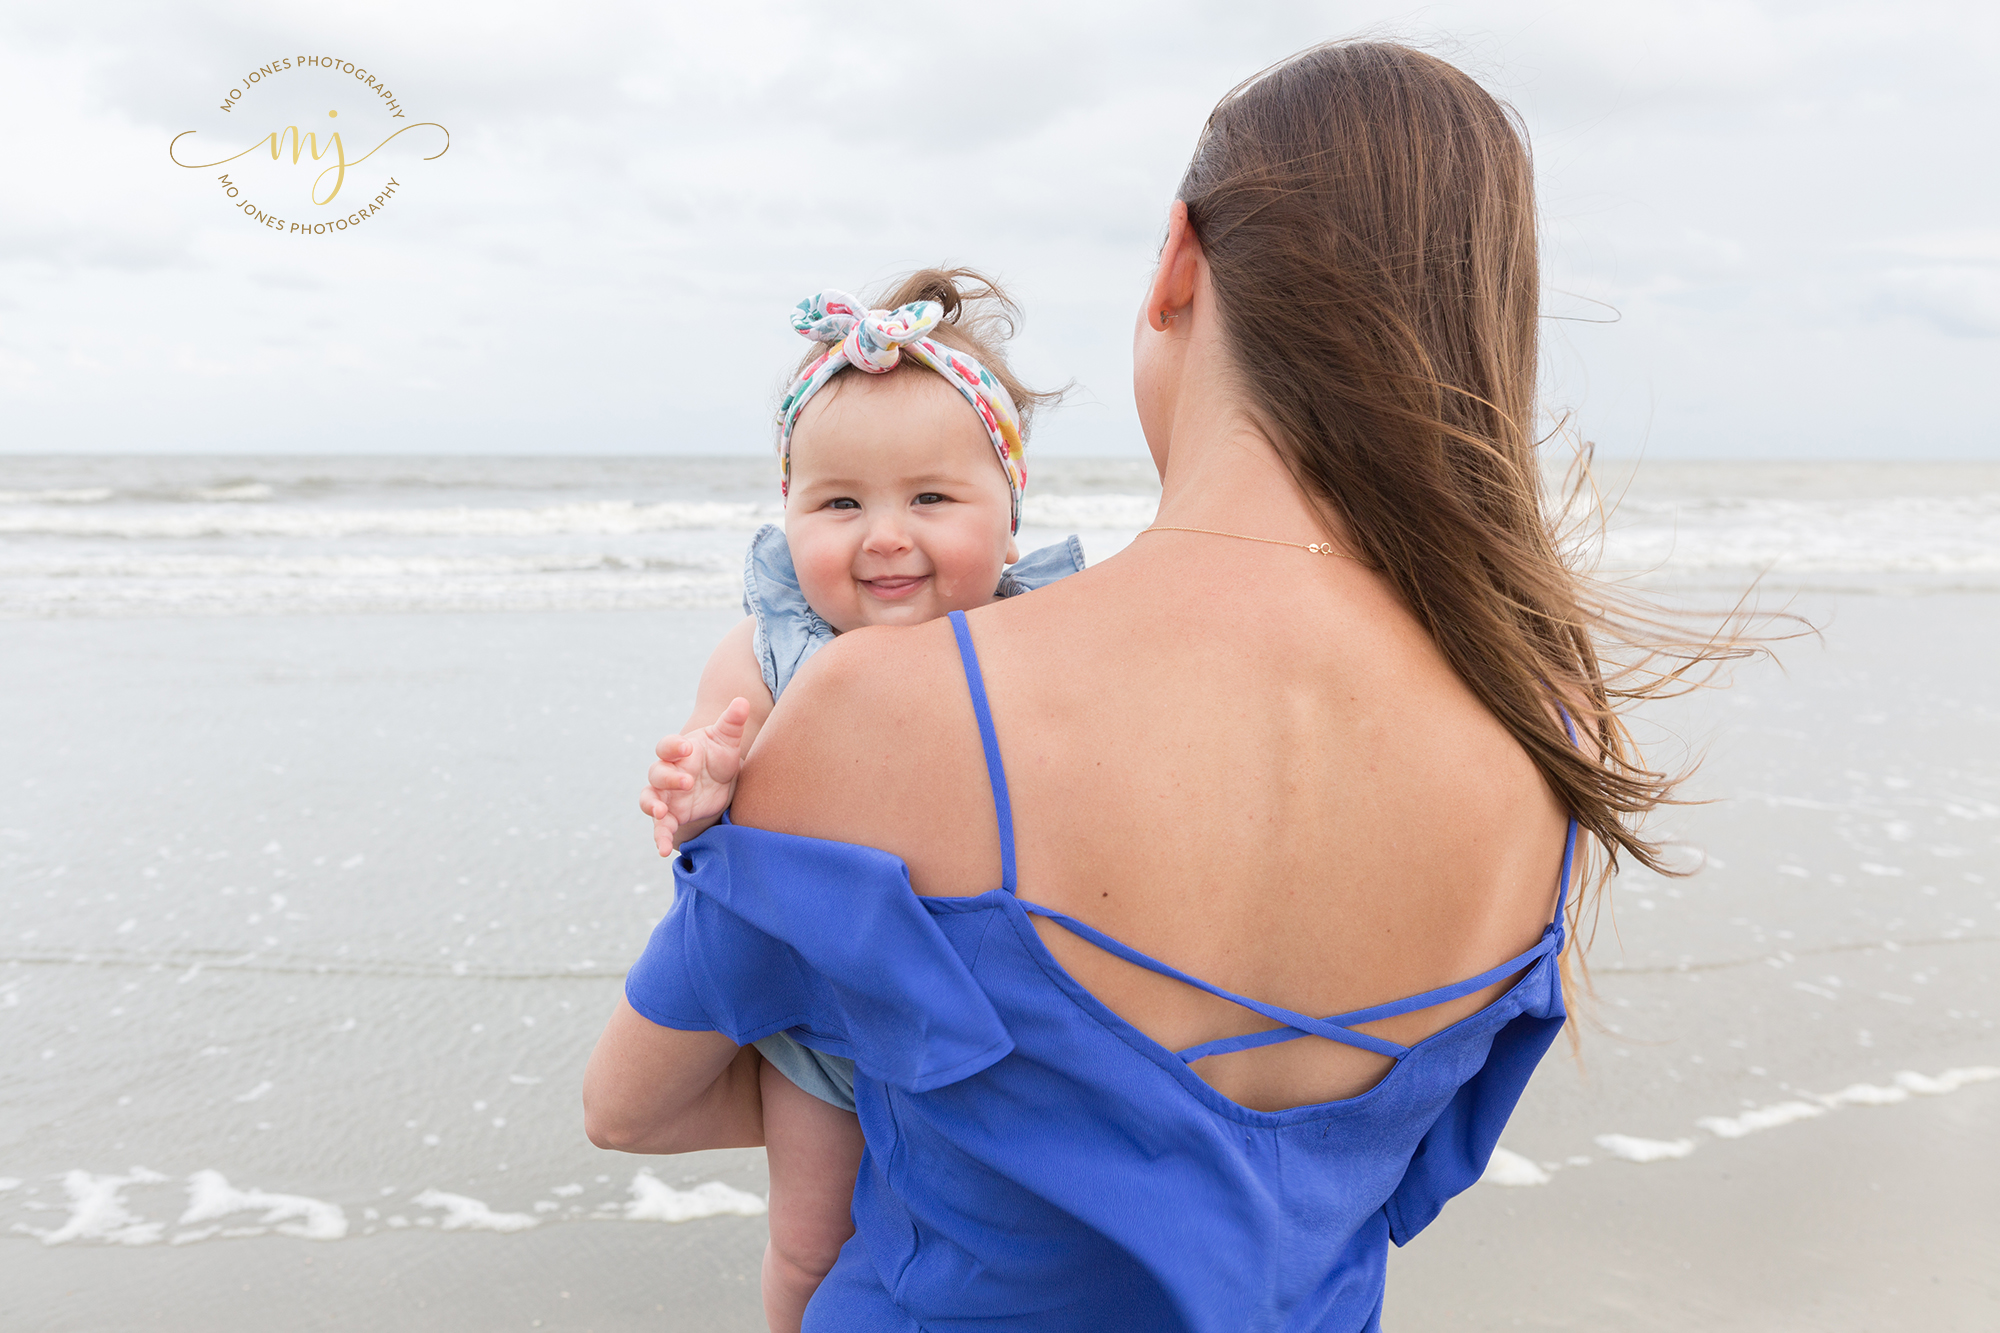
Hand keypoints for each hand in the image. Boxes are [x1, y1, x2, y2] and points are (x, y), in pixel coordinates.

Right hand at [641, 697, 750, 854]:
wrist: (721, 783)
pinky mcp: (670, 816)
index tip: (687, 748)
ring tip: (661, 814)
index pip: (666, 745)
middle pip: (656, 772)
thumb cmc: (720, 757)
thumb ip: (732, 722)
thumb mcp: (728, 740)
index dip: (673, 746)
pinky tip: (664, 850)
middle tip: (687, 781)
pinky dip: (659, 837)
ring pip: (649, 799)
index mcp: (678, 751)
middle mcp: (666, 772)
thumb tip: (742, 701)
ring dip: (652, 806)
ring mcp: (665, 796)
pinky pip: (659, 827)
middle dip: (669, 777)